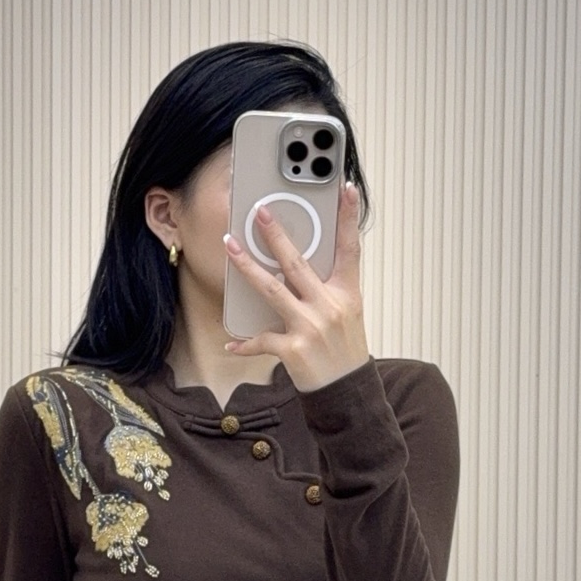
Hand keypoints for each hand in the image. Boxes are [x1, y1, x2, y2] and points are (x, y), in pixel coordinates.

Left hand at [222, 181, 370, 393]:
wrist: (347, 392)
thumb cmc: (344, 350)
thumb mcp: (346, 313)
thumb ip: (326, 288)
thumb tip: (294, 265)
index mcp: (346, 293)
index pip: (350, 248)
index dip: (349, 217)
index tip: (347, 188)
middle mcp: (329, 306)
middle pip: (298, 263)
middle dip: (276, 235)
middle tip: (259, 212)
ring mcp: (310, 327)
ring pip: (271, 289)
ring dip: (247, 267)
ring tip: (230, 246)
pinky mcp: (293, 349)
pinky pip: (262, 340)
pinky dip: (245, 343)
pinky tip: (231, 343)